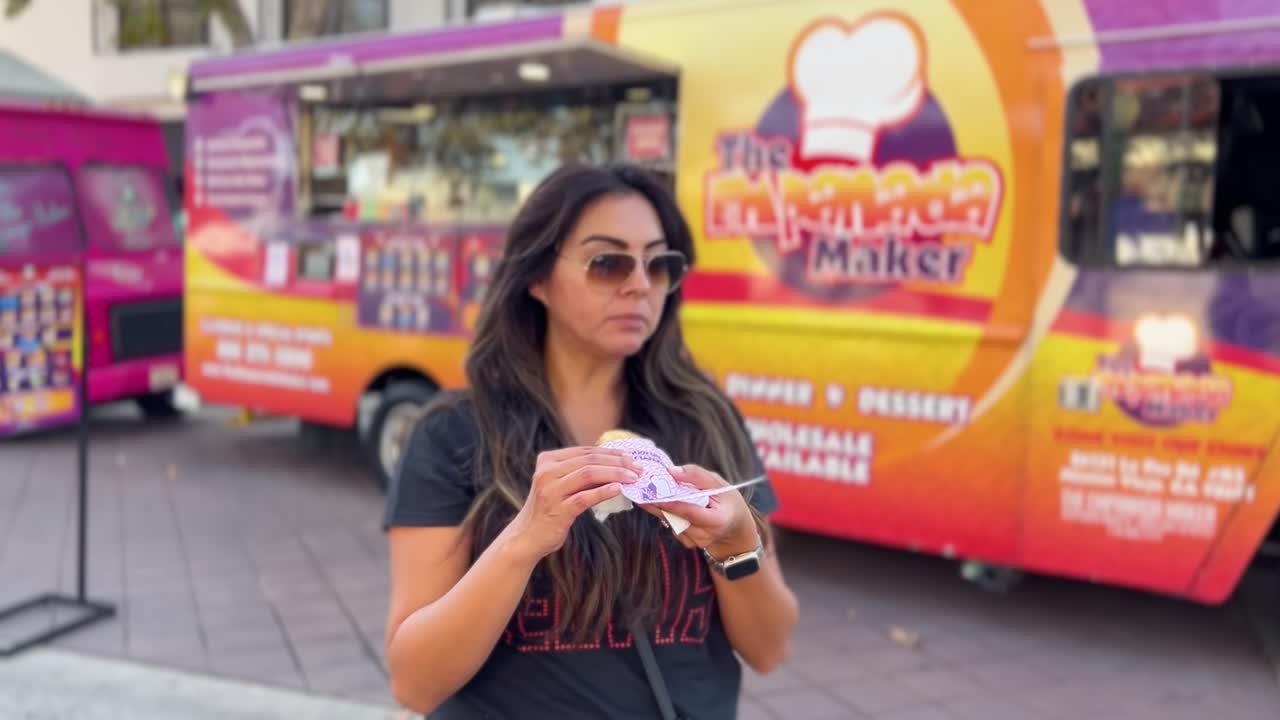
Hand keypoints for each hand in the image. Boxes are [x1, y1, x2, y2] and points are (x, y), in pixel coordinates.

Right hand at [503, 447, 640, 562]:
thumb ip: (579, 473)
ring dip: (615, 474)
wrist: (526, 537)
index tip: (631, 458)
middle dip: (618, 462)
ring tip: (633, 478)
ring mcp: (551, 490)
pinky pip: (585, 497)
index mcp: (547, 460)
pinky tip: (619, 490)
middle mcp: (546, 472)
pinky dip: (603, 492)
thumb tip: (615, 465)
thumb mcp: (560, 485)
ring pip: (588, 474)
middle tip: (638, 469)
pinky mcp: (557, 510)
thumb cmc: (549, 510)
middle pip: (589, 460)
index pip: (586, 451)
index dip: (611, 453)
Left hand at [643, 465, 760, 558]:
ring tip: (649, 493)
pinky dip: (668, 514)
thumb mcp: (720, 484)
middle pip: (675, 517)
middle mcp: (705, 536)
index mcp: (717, 521)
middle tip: (641, 489)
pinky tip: (667, 504)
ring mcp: (695, 542)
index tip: (652, 493)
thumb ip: (696, 476)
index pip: (689, 512)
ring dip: (661, 507)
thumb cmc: (729, 502)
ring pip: (671, 521)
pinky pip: (673, 526)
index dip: (670, 502)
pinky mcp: (688, 543)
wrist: (735, 527)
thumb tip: (671, 471)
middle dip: (657, 503)